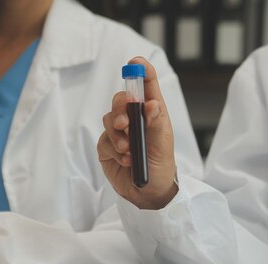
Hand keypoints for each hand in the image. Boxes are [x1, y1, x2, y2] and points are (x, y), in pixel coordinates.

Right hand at [98, 57, 177, 209]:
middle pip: (121, 100)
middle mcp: (136, 120)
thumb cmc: (161, 168)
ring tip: (128, 150)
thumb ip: (155, 124)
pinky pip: (104, 140)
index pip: (146, 86)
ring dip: (118, 134)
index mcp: (153, 114)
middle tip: (125, 123)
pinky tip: (127, 160)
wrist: (149, 195)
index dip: (141, 72)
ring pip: (109, 118)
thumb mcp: (162, 146)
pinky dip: (114, 149)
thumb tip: (151, 104)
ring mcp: (120, 133)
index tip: (135, 64)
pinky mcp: (108, 147)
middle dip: (121, 108)